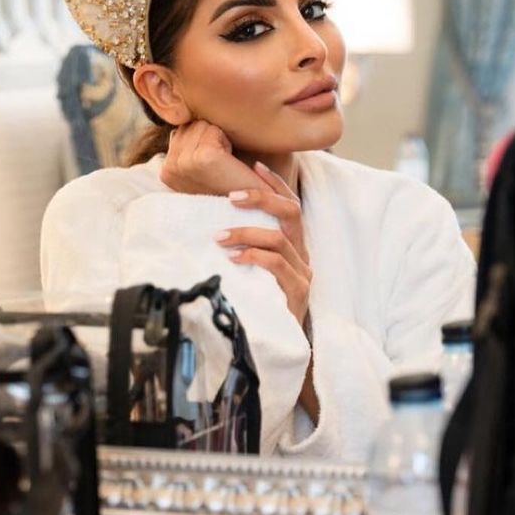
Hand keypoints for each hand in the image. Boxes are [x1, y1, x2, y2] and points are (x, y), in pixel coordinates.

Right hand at [160, 120, 262, 196]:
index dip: (205, 139)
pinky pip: (214, 129)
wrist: (259, 209)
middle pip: (190, 123)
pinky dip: (227, 141)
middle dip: (210, 137)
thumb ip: (188, 142)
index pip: (182, 128)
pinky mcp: (203, 159)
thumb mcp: (204, 163)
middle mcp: (169, 169)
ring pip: (202, 124)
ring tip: (224, 166)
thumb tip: (179, 112)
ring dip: (218, 139)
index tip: (215, 165)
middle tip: (221, 166)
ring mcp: (183, 164)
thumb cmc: (237, 184)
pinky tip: (230, 163)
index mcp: (166, 171)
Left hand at [216, 161, 312, 327]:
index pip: (289, 205)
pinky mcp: (298, 292)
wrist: (277, 349)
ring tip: (219, 237)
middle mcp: (302, 256)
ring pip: (279, 238)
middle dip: (261, 198)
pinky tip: (233, 258)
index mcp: (294, 247)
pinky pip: (277, 264)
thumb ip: (243, 250)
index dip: (274, 184)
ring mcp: (303, 274)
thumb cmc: (259, 308)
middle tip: (230, 197)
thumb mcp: (250, 273)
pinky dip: (253, 256)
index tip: (254, 165)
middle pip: (291, 212)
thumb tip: (212, 228)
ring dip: (246, 232)